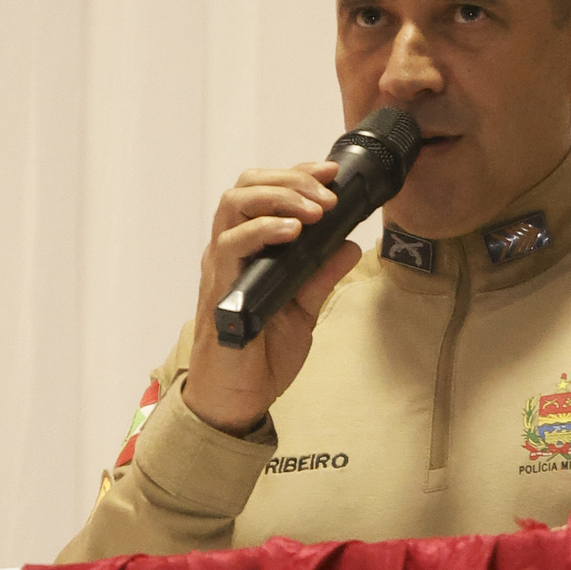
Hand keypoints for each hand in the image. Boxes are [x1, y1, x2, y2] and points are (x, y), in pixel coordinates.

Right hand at [183, 161, 360, 434]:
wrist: (238, 397)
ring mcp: (222, 266)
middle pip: (247, 186)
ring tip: (315, 210)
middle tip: (328, 194)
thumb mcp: (304, 309)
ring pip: (234, 205)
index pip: (265, 191)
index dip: (297, 174)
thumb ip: (322, 276)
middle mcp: (230, 249)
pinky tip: (291, 232)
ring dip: (280, 198)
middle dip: (291, 180)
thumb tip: (350, 246)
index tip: (331, 172)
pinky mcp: (220, 288)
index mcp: (249, 248)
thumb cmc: (261, 354)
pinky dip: (262, 231)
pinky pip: (231, 246)